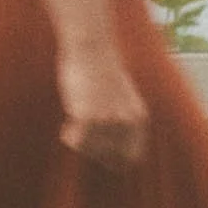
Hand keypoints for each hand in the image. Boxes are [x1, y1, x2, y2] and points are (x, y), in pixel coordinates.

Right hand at [57, 45, 147, 172]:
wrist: (91, 47)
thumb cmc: (100, 70)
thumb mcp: (120, 98)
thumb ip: (120, 121)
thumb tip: (113, 153)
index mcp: (139, 117)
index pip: (133, 157)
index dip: (116, 160)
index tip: (100, 156)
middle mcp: (128, 122)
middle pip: (109, 157)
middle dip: (93, 151)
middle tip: (82, 136)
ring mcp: (109, 121)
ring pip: (91, 150)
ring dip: (80, 142)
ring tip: (74, 124)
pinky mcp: (90, 117)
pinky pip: (77, 141)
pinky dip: (70, 137)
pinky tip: (67, 125)